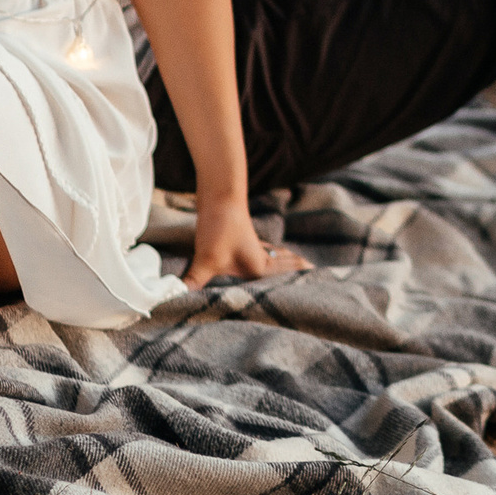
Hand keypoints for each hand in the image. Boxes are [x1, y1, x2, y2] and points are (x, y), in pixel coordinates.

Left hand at [182, 204, 313, 288]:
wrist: (219, 195)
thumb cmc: (220, 227)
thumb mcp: (205, 259)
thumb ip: (193, 282)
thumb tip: (176, 299)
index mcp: (259, 267)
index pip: (284, 278)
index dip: (300, 281)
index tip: (319, 286)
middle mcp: (260, 259)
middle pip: (283, 269)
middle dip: (296, 274)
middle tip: (314, 278)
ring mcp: (252, 248)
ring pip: (274, 259)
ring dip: (285, 264)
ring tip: (299, 266)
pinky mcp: (242, 241)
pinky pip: (264, 253)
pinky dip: (273, 255)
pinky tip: (270, 254)